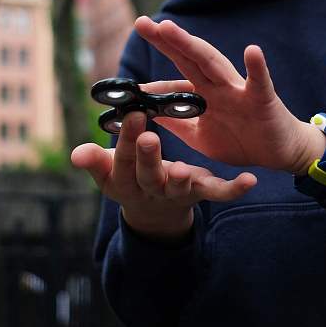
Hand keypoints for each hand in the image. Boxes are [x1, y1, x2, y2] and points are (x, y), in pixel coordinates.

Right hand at [71, 111, 255, 241]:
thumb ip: (94, 162)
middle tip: (149, 135)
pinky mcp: (201, 193)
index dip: (125, 141)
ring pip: (180, 186)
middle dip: (148, 156)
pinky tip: (249, 180)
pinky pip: (218, 193)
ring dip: (183, 178)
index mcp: (125, 180)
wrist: (154, 210)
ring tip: (185, 168)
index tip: (131, 116)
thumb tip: (76, 155)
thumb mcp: (109, 171)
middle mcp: (151, 188)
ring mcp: (178, 192)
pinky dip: (234, 189)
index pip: (121, 161)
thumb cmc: (128, 177)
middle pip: (148, 175)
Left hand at [134, 16, 325, 173]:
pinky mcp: (262, 99)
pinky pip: (260, 82)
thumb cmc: (241, 140)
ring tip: (169, 28)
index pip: (174, 84)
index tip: (126, 89)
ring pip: (212, 63)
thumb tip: (148, 113)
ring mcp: (239, 90)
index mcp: (204, 95)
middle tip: (142, 23)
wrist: (279, 154)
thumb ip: (177, 122)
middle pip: (188, 58)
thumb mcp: (200, 136)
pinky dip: (257, 67)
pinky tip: (252, 51)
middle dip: (166, 40)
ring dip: (191, 45)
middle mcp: (218, 86)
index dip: (151, 87)